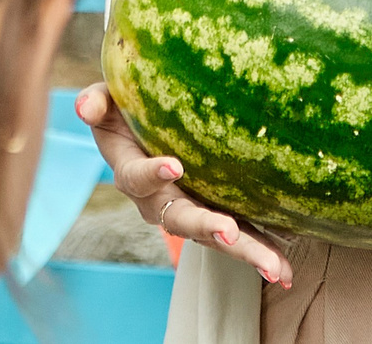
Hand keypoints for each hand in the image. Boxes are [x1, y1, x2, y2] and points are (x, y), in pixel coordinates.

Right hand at [75, 82, 291, 285]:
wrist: (147, 127)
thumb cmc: (127, 108)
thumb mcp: (107, 101)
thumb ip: (98, 102)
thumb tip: (84, 106)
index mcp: (131, 173)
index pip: (136, 177)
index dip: (152, 173)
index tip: (175, 166)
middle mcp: (158, 202)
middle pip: (180, 220)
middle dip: (205, 227)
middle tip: (228, 232)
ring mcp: (189, 211)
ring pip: (214, 235)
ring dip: (244, 250)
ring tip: (273, 267)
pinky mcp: (218, 214)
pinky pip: (239, 235)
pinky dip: (263, 250)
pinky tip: (287, 270)